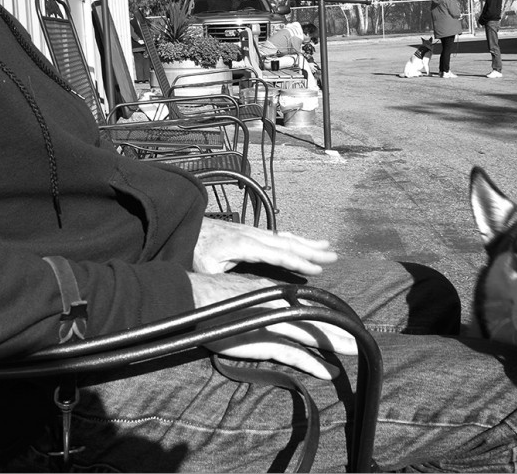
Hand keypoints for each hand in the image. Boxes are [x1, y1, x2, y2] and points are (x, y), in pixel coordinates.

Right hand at [188, 272, 357, 378]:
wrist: (194, 299)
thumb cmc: (216, 300)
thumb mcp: (247, 296)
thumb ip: (265, 302)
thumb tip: (280, 308)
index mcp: (275, 293)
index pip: (310, 302)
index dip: (329, 312)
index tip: (345, 320)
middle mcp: (278, 305)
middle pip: (317, 317)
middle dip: (341, 328)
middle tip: (362, 337)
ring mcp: (272, 323)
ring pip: (312, 334)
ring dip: (336, 344)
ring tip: (356, 351)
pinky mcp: (262, 341)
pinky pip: (293, 355)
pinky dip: (312, 364)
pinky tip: (328, 371)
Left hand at [193, 218, 337, 275]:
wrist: (182, 225)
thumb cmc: (192, 247)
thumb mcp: (205, 268)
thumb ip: (224, 278)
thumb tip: (241, 292)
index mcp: (244, 244)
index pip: (278, 254)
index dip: (299, 262)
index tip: (318, 269)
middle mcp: (251, 235)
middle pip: (288, 243)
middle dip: (312, 250)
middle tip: (334, 256)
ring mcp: (251, 232)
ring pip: (284, 237)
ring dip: (306, 242)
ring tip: (326, 245)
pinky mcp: (247, 232)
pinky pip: (276, 235)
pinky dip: (293, 239)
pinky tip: (300, 241)